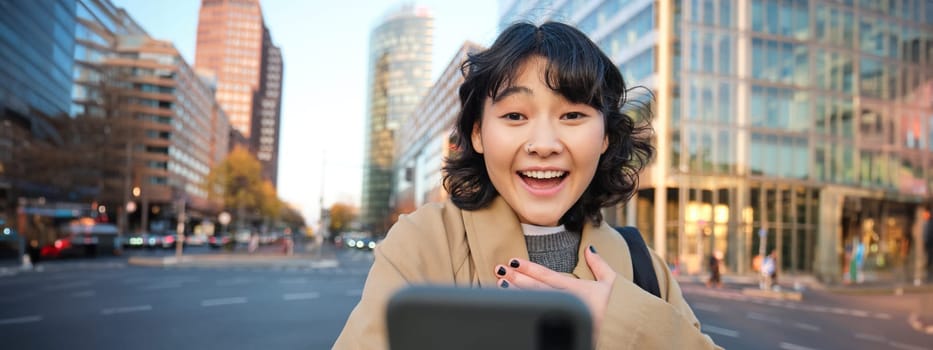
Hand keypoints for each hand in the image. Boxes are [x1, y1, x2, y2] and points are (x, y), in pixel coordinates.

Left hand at [494, 245, 616, 329]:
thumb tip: (590, 248)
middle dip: (517, 278)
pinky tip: (514, 306)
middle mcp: (569, 302)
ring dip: (517, 293)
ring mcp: (566, 317)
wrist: (628, 330)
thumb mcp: (613, 282)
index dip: (529, 268)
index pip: (548, 276)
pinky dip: (528, 311)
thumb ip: (599, 265)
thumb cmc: (621, 306)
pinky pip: (541, 318)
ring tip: (501, 284)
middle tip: (500, 270)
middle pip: (537, 289)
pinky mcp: (564, 328)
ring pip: (536, 303)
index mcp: (578, 290)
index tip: (513, 261)